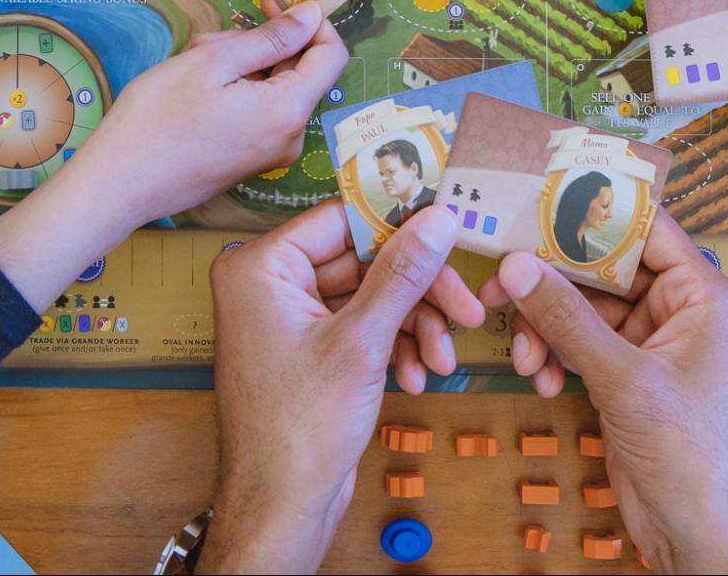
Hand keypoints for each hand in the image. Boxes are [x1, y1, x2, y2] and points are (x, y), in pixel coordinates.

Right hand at [0, 2, 345, 310]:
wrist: (118, 185)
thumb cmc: (160, 116)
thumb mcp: (214, 62)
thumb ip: (272, 38)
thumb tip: (314, 15)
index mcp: (290, 110)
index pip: (332, 55)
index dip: (309, 22)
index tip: (272, 4)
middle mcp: (290, 136)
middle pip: (298, 71)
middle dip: (261, 44)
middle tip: (211, 38)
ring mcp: (269, 153)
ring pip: (272, 88)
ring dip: (240, 65)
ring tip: (193, 61)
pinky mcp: (247, 160)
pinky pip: (257, 112)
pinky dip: (234, 90)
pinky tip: (193, 86)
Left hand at [203, 204, 483, 572]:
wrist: (282, 507)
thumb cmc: (299, 429)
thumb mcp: (362, 342)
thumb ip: (402, 273)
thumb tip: (438, 219)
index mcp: (261, 267)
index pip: (342, 220)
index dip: (400, 226)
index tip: (450, 230)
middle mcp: (269, 284)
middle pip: (364, 260)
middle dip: (418, 292)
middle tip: (466, 309)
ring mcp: (290, 317)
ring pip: (371, 295)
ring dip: (413, 324)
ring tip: (442, 358)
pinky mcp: (311, 347)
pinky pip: (362, 325)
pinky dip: (395, 345)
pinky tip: (418, 374)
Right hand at [477, 215, 727, 574]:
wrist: (702, 533)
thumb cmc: (694, 455)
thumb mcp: (624, 380)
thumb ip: (568, 320)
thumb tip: (518, 267)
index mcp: (701, 294)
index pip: (646, 228)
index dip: (594, 211)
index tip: (539, 200)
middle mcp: (678, 312)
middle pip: (604, 270)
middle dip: (553, 283)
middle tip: (501, 283)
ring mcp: (651, 347)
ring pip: (586, 312)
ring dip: (548, 329)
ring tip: (525, 357)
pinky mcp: (628, 379)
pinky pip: (582, 347)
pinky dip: (556, 358)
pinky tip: (540, 380)